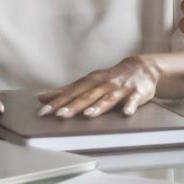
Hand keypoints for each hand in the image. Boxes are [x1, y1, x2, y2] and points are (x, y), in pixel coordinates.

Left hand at [39, 56, 160, 117]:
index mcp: (91, 81)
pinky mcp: (137, 93)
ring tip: (88, 115)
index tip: (43, 112)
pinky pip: (133, 101)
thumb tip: (42, 97)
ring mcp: (120, 88)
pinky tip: (126, 113)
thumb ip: (66, 91)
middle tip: (59, 115)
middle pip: (87, 96)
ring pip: (108, 98)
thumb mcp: (88, 82)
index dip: (57, 102)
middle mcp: (104, 84)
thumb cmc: (111, 78)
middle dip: (73, 105)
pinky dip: (130, 106)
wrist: (141, 68)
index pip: (71, 93)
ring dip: (98, 106)